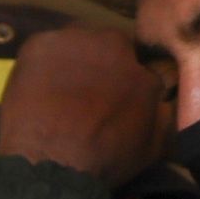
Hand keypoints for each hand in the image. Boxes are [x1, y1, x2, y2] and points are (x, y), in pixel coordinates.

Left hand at [0, 24, 171, 187]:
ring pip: (77, 42)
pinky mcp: (39, 44)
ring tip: (60, 88)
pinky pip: (45, 47)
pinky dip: (43, 62)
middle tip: (87, 91)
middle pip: (109, 46)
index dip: (127, 80)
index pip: (140, 65)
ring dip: (73, 59)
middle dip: (102, 63)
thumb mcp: (151, 147)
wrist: (51, 160)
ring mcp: (74, 39)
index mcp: (144, 67)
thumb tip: (161, 101)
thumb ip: (161, 115)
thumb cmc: (104, 158)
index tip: (116, 96)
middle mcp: (113, 43)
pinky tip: (38, 85)